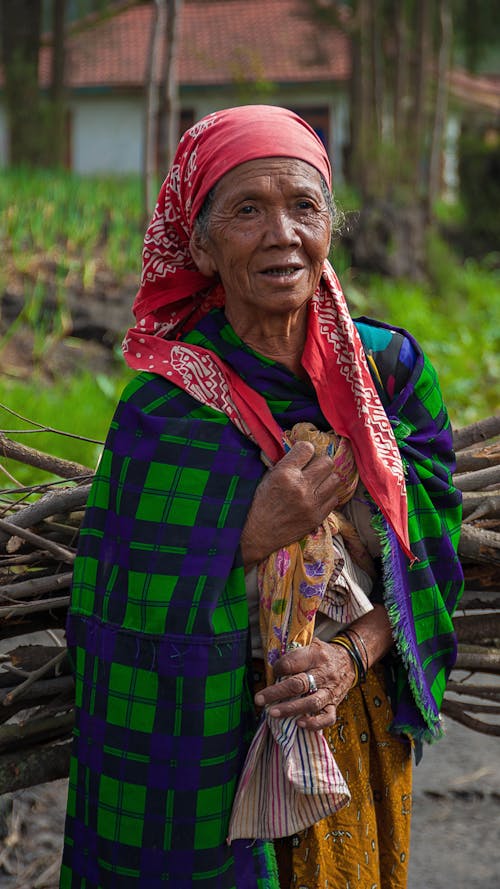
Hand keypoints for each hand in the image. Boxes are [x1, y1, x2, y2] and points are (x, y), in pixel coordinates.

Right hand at [240, 440, 340, 566]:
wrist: (258, 534)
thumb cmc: (260, 503)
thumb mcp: (267, 477)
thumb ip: (286, 464)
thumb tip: (304, 452)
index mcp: (284, 473)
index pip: (307, 448)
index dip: (306, 450)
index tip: (303, 455)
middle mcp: (300, 486)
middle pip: (327, 462)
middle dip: (320, 463)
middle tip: (313, 469)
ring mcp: (311, 503)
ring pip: (335, 479)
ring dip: (327, 479)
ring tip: (317, 483)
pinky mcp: (317, 517)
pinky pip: (334, 498)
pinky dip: (327, 496)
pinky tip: (317, 497)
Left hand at [254, 637, 356, 730]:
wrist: (349, 661)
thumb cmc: (322, 654)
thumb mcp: (310, 644)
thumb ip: (293, 653)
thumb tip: (271, 664)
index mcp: (315, 655)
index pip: (293, 662)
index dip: (279, 668)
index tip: (272, 671)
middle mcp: (324, 674)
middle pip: (299, 684)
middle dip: (277, 693)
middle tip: (260, 699)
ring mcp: (330, 691)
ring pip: (311, 703)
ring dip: (290, 709)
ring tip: (272, 713)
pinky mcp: (335, 704)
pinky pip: (327, 718)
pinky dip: (314, 723)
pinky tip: (299, 724)